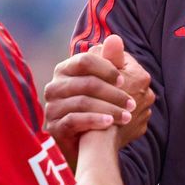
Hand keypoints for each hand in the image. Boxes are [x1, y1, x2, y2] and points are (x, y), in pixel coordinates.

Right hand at [44, 35, 151, 161]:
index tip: (123, 81)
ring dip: (109, 108)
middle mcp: (55, 86)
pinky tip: (110, 124)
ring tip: (126, 116)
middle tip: (133, 104)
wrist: (88, 147)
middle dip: (114, 93)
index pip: (85, 60)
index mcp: (66, 70)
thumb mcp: (108, 84)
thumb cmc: (100, 110)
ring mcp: (52, 107)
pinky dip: (95, 120)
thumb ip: (112, 62)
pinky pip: (74, 120)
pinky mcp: (54, 127)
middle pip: (87, 82)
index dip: (106, 68)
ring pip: (82, 101)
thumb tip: (116, 38)